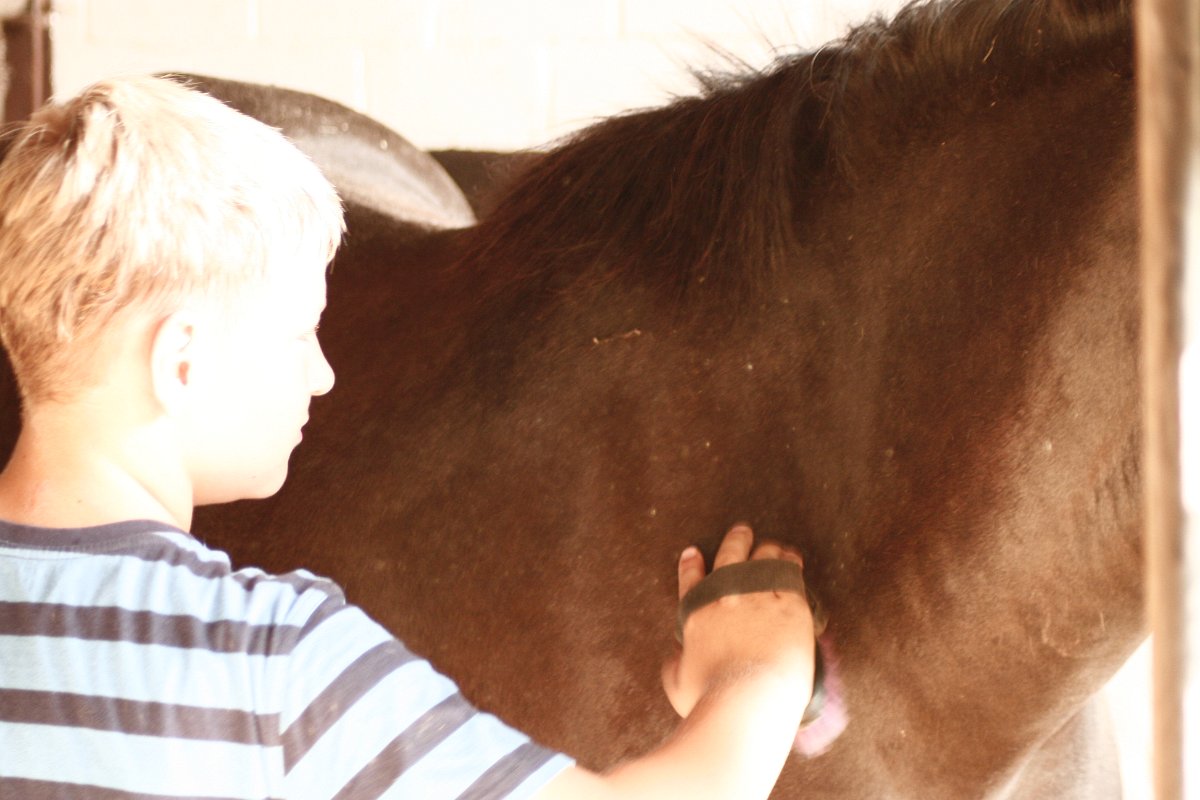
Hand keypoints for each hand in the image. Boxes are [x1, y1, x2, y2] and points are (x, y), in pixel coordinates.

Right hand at [662, 524, 814, 718]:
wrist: (747, 700)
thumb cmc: (711, 699)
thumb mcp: (677, 684)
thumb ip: (674, 666)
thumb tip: (674, 658)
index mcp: (697, 614)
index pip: (691, 580)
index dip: (691, 564)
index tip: (693, 552)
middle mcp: (726, 598)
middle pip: (730, 557)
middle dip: (736, 540)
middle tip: (741, 531)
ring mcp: (758, 598)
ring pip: (762, 560)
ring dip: (766, 550)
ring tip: (772, 546)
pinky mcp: (789, 606)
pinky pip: (789, 574)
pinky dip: (789, 563)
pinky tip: (792, 559)